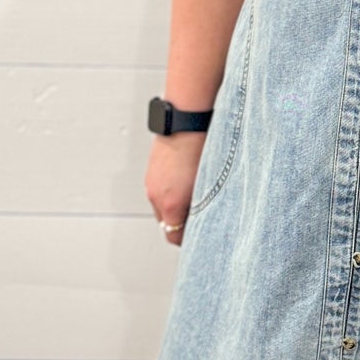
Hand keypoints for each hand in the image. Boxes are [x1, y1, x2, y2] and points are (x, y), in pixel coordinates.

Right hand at [144, 132, 204, 247]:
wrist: (186, 121)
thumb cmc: (202, 149)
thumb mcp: (208, 185)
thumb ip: (205, 207)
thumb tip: (207, 220)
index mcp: (170, 204)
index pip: (173, 236)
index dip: (188, 239)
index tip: (200, 235)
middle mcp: (156, 195)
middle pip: (166, 223)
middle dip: (182, 224)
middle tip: (200, 218)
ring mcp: (151, 182)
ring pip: (162, 206)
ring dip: (176, 207)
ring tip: (195, 197)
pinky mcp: (152, 170)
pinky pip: (159, 190)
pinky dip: (171, 192)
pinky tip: (186, 181)